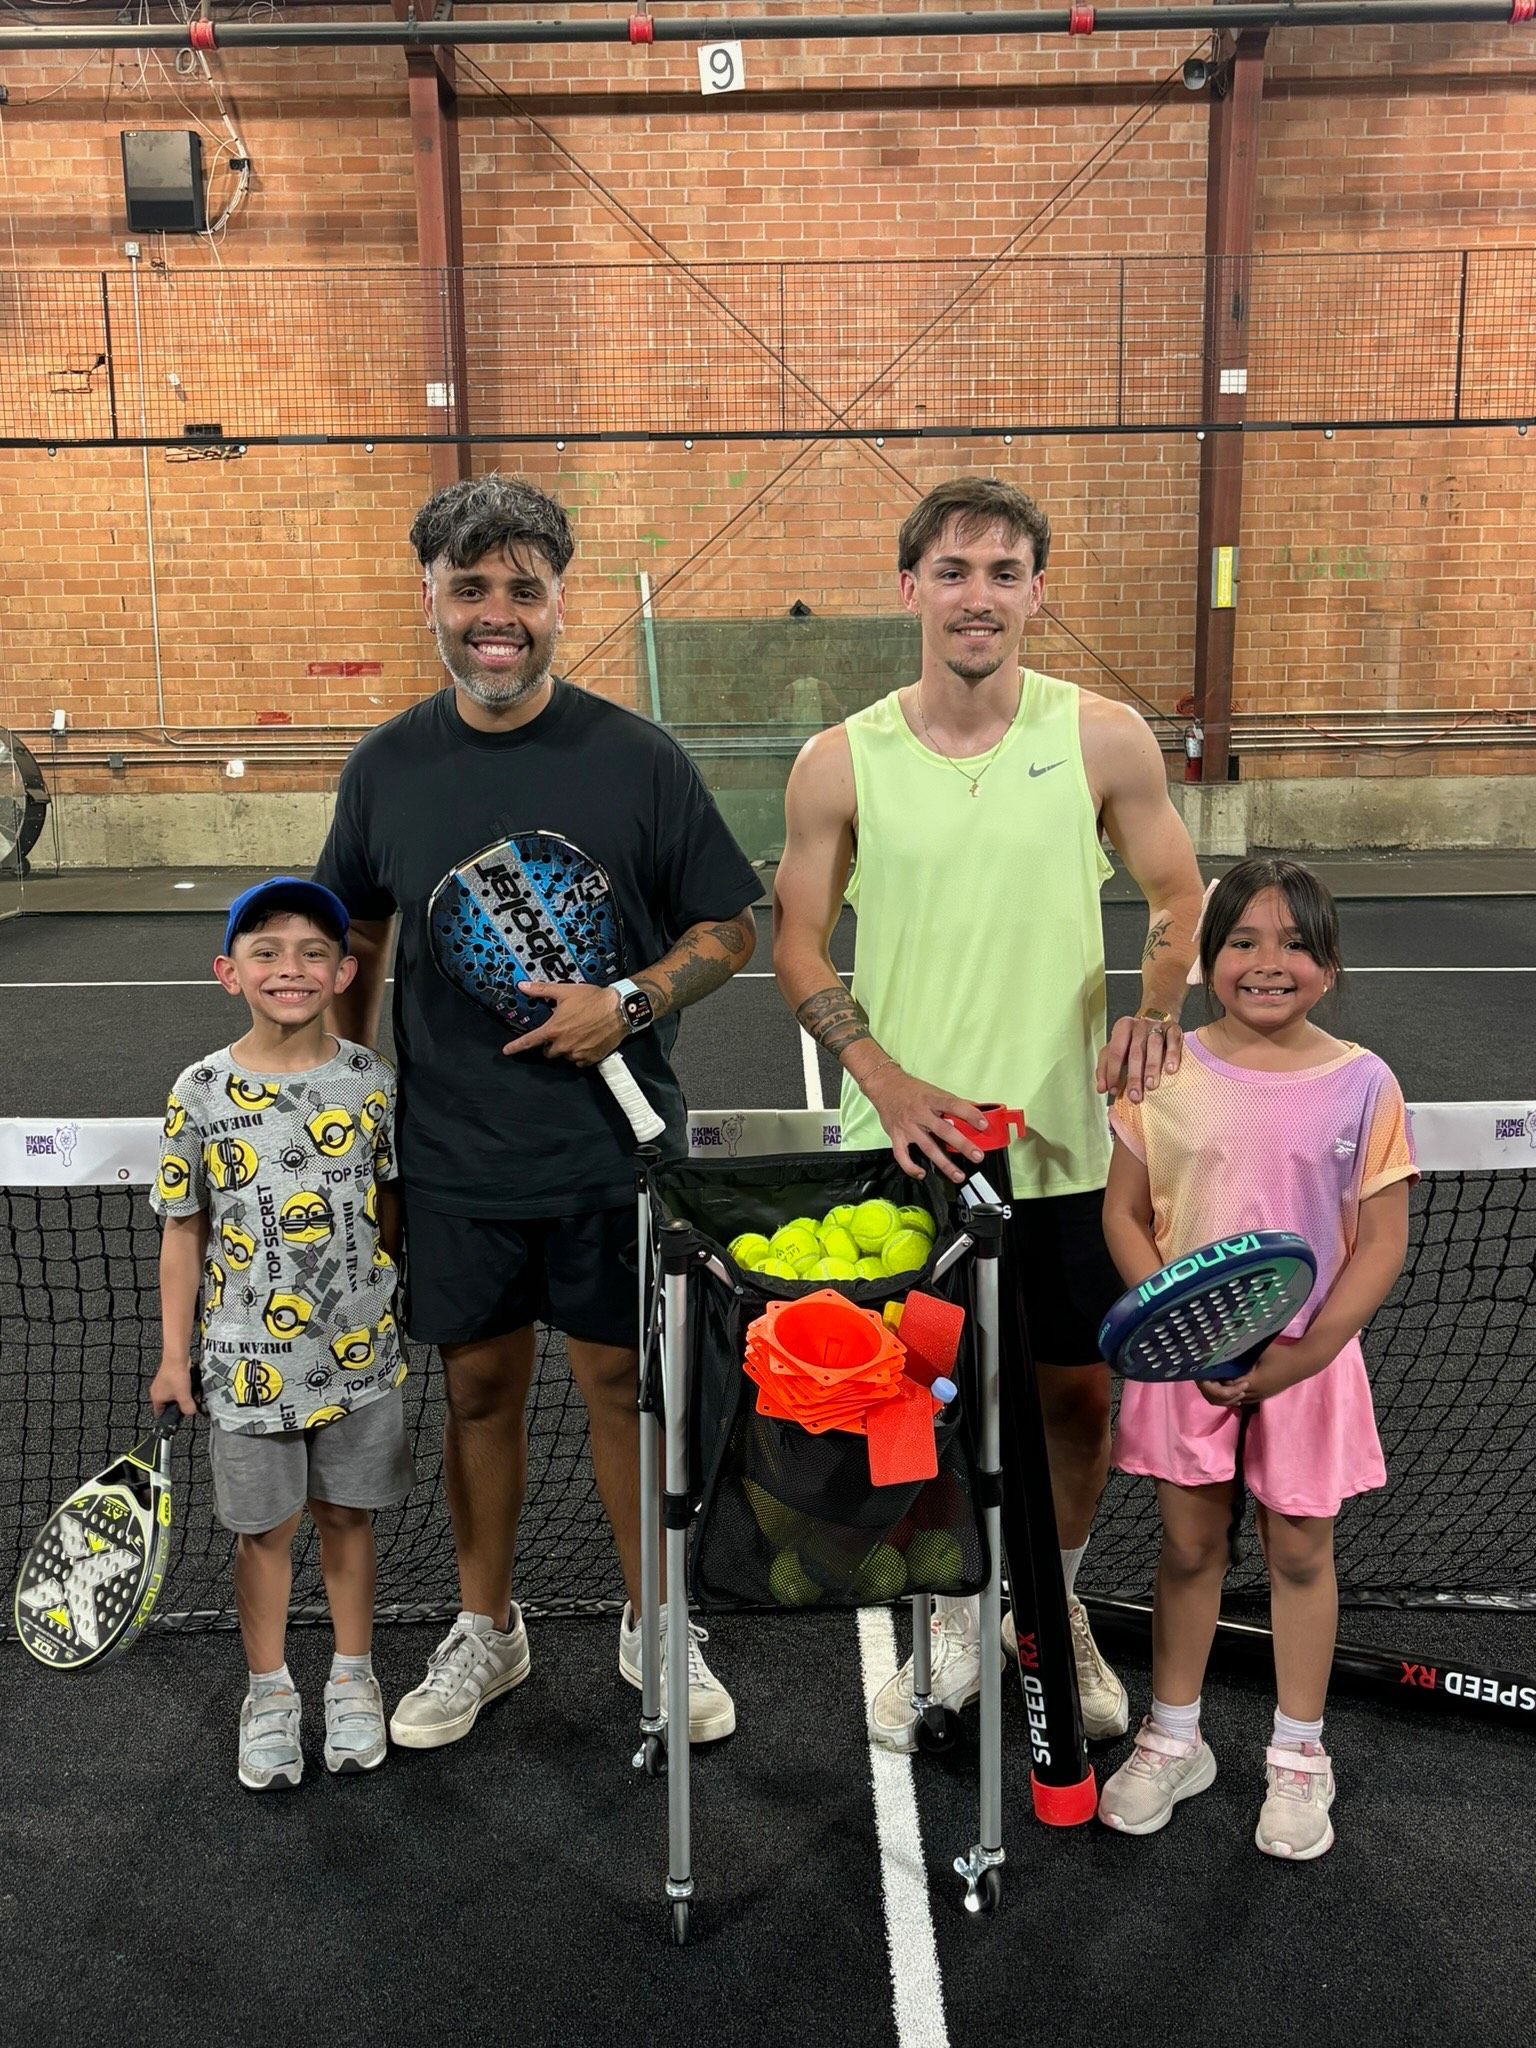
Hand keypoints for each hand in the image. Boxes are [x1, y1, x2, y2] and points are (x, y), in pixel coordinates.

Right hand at [150, 1357, 198, 1417]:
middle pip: (168, 1404)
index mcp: (156, 1399)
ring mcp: (162, 1383)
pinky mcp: (168, 1376)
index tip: (178, 1417)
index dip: (169, 1417)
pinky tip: (189, 1385)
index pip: (160, 1414)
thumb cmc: (176, 1376)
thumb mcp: (184, 1396)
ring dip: (181, 1395)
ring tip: (189, 1393)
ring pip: (173, 1395)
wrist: (177, 1358)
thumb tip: (190, 1413)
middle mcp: (157, 1391)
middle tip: (187, 1404)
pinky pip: (176, 1386)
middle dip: (178, 1405)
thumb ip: (187, 1407)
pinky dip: (182, 1387)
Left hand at [504, 983, 629, 1066]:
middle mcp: (563, 1045)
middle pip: (548, 1051)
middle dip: (551, 1043)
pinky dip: (580, 1054)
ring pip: (564, 1056)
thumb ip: (541, 990)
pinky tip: (586, 1042)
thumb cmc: (593, 999)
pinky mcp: (591, 1058)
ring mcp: (577, 1053)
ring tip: (578, 1033)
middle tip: (562, 1030)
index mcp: (553, 1030)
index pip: (529, 1041)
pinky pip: (579, 1061)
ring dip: (566, 1048)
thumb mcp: (565, 991)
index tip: (507, 1051)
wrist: (619, 1009)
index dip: (516, 1047)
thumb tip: (523, 986)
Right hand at [862, 1067, 988, 1182]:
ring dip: (944, 1163)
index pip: (954, 1105)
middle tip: (977, 1156)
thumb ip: (953, 1103)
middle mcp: (920, 1113)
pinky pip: (902, 1156)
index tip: (983, 1124)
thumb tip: (976, 1109)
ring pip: (928, 1147)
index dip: (970, 1114)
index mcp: (932, 1099)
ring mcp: (908, 1126)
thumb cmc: (911, 1089)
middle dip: (962, 1144)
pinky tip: (922, 1174)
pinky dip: (911, 1167)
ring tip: (958, 1175)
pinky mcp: (896, 1136)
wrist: (885, 1085)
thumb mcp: (934, 1091)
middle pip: (944, 1130)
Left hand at [1097, 1012, 1182, 1104]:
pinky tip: (1170, 1070)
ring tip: (1151, 1086)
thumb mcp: (1117, 1049)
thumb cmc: (1134, 1040)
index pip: (1115, 1052)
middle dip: (1134, 1076)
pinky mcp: (1174, 1029)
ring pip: (1154, 1045)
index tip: (1114, 1091)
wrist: (1158, 1019)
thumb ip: (1106, 1067)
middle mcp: (1139, 1025)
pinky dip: (1172, 1055)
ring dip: (1152, 1067)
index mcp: (1122, 1028)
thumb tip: (1101, 1088)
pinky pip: (1173, 1040)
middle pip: (1135, 1052)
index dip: (1113, 1072)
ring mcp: (1157, 1026)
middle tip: (1134, 1095)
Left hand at [1195, 1342, 1309, 1407]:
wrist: (1301, 1364)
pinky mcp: (1261, 1397)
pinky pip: (1240, 1400)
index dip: (1213, 1380)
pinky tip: (1225, 1382)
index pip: (1224, 1388)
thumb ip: (1241, 1347)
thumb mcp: (1259, 1348)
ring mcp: (1257, 1397)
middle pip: (1224, 1399)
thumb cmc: (1280, 1353)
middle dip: (1213, 1388)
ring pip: (1231, 1402)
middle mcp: (1252, 1393)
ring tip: (1213, 1378)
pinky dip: (1230, 1394)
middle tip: (1205, 1374)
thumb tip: (1222, 1341)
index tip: (1205, 1368)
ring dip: (1221, 1393)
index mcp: (1251, 1382)